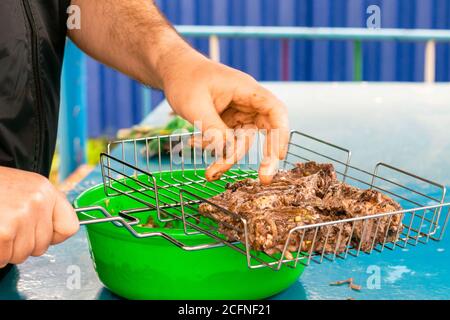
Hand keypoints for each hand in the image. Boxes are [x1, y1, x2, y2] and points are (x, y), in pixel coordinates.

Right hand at [0, 167, 78, 266]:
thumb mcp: (25, 188)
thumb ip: (43, 207)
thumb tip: (56, 233)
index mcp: (46, 190)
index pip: (70, 227)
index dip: (54, 235)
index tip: (41, 232)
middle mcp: (37, 202)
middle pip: (43, 246)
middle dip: (24, 243)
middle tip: (7, 226)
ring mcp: (20, 217)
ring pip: (22, 255)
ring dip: (7, 249)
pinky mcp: (4, 232)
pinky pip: (3, 259)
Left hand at [162, 55, 289, 184]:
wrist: (173, 70)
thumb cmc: (185, 79)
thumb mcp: (195, 105)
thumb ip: (213, 129)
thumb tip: (227, 151)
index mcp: (247, 90)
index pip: (275, 110)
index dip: (281, 133)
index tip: (278, 155)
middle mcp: (248, 102)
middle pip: (268, 129)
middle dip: (266, 155)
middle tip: (264, 179)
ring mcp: (239, 113)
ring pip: (245, 141)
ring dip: (230, 157)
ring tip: (210, 173)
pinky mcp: (228, 122)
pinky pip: (230, 141)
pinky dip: (217, 149)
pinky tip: (195, 142)